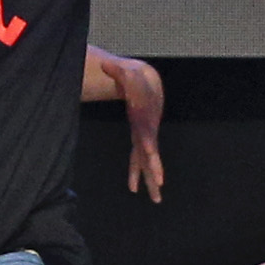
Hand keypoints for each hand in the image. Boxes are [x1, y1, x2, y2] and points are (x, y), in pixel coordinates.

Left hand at [112, 56, 167, 202]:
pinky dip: (137, 173)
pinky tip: (136, 189)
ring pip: (148, 163)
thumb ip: (115, 71)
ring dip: (152, 180)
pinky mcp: (140, 139)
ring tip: (156, 199)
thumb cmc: (135, 79)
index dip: (149, 144)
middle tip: (160, 184)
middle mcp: (146, 132)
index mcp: (143, 118)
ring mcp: (144, 137)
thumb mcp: (126, 73)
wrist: (148, 84)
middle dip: (155, 169)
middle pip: (151, 154)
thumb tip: (104, 65)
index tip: (151, 154)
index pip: (147, 134)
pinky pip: (138, 160)